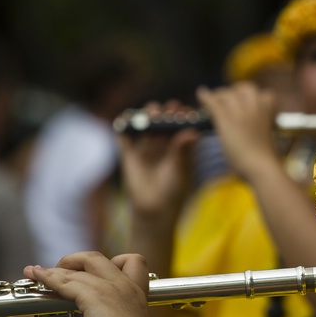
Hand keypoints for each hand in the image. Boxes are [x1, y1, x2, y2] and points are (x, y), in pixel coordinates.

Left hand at [23, 252, 153, 316]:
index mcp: (137, 293)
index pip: (131, 262)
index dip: (113, 262)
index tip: (97, 274)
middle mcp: (124, 285)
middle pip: (97, 258)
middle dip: (74, 261)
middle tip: (61, 272)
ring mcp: (109, 288)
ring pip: (77, 268)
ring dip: (53, 270)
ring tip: (36, 272)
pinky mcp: (93, 297)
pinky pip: (65, 281)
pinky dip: (48, 278)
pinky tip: (38, 277)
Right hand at [119, 101, 200, 219]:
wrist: (154, 209)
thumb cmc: (173, 190)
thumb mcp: (180, 169)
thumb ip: (182, 151)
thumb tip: (191, 132)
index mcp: (179, 146)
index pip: (179, 125)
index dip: (181, 116)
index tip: (185, 110)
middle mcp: (162, 143)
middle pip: (162, 122)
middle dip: (165, 113)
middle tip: (171, 107)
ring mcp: (145, 147)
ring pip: (145, 125)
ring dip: (147, 116)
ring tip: (153, 111)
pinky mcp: (128, 153)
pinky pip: (124, 135)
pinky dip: (124, 125)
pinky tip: (127, 118)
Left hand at [196, 82, 278, 180]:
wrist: (261, 166)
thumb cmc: (267, 155)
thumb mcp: (269, 132)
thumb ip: (263, 121)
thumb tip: (257, 119)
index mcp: (269, 109)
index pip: (262, 93)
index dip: (252, 97)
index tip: (246, 104)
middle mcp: (255, 106)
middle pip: (244, 88)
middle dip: (235, 93)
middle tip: (228, 102)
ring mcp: (240, 111)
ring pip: (227, 94)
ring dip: (221, 96)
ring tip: (217, 103)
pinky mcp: (226, 120)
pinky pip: (213, 102)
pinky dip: (205, 96)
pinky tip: (201, 94)